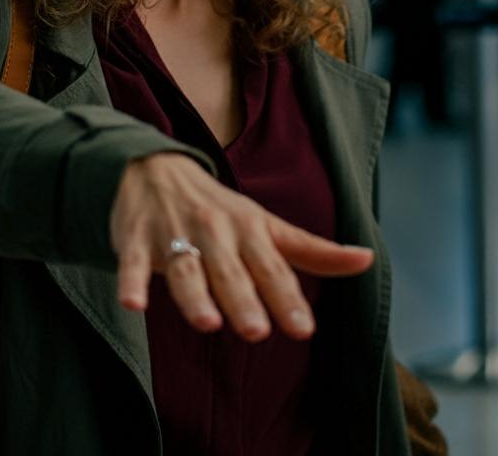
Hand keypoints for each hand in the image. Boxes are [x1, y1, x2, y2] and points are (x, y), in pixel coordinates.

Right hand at [109, 152, 373, 341]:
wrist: (153, 166)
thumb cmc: (218, 208)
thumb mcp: (266, 225)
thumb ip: (312, 251)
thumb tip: (367, 260)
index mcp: (248, 229)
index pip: (271, 267)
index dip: (286, 298)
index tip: (303, 328)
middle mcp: (213, 231)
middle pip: (229, 272)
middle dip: (243, 300)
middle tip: (257, 331)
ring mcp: (171, 233)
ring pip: (185, 268)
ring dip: (194, 296)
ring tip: (208, 323)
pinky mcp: (134, 237)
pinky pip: (131, 261)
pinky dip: (130, 281)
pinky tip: (132, 303)